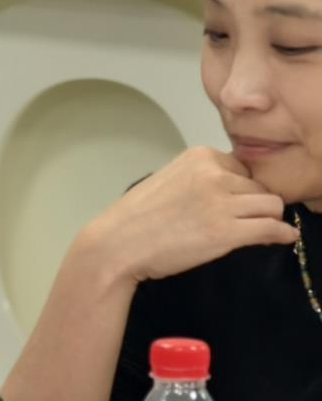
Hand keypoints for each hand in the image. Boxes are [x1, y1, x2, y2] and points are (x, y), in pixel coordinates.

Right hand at [76, 147, 298, 284]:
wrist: (118, 244)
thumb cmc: (138, 218)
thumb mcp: (171, 180)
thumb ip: (203, 178)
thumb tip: (238, 189)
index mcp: (199, 156)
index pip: (244, 169)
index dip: (241, 190)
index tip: (231, 206)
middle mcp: (214, 174)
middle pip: (261, 187)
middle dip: (253, 205)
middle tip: (237, 223)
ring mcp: (221, 202)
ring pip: (273, 206)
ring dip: (267, 219)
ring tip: (252, 232)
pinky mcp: (227, 231)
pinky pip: (273, 228)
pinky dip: (282, 234)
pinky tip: (280, 238)